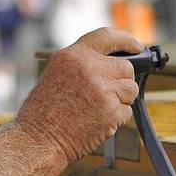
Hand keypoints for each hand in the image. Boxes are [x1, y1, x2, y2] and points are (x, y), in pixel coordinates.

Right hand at [14, 28, 142, 164]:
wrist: (39, 138)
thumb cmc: (42, 112)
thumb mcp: (56, 74)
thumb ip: (82, 64)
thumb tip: (110, 64)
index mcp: (73, 56)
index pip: (107, 37)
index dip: (126, 40)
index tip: (136, 46)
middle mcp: (89, 68)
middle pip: (125, 67)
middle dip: (121, 80)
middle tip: (108, 92)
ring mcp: (103, 89)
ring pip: (130, 89)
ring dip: (121, 99)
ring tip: (98, 108)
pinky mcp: (111, 111)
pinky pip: (126, 111)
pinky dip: (116, 118)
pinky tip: (97, 121)